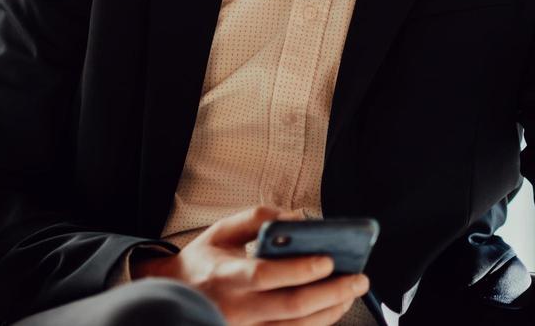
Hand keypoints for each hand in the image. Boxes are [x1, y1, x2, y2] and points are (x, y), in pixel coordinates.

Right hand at [134, 205, 370, 324]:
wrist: (177, 295)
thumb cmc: (203, 261)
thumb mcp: (221, 231)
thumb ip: (255, 219)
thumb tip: (294, 218)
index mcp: (226, 275)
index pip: (265, 275)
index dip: (299, 269)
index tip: (328, 259)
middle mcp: (237, 307)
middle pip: (290, 306)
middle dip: (330, 293)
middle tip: (358, 278)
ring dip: (331, 311)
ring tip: (352, 291)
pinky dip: (318, 323)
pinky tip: (334, 308)